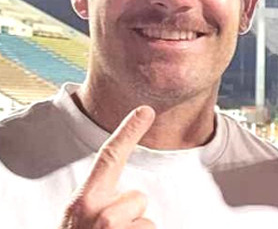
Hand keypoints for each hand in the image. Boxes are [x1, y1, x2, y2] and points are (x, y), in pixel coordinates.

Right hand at [60, 106, 155, 228]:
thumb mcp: (79, 222)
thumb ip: (99, 204)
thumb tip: (129, 195)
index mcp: (83, 202)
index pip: (108, 158)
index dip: (127, 131)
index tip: (146, 110)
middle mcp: (96, 213)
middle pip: (138, 198)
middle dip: (132, 215)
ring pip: (146, 222)